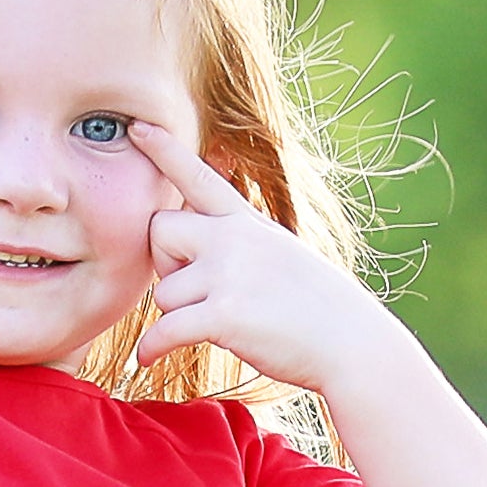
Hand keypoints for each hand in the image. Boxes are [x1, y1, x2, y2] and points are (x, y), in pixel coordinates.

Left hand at [129, 121, 398, 393]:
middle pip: (159, 232)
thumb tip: (195, 238)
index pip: (197, 176)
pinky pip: (165, 329)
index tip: (138, 126)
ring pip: (163, 292)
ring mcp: (229, 273)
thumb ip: (238, 239)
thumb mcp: (279, 253)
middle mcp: (233, 237)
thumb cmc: (314, 306)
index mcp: (246, 220)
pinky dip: (153, 349)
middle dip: (164, 263)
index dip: (165, 150)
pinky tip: (150, 359)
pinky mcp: (224, 314)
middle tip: (192, 289)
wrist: (349, 341)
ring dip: (176, 315)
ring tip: (212, 325)